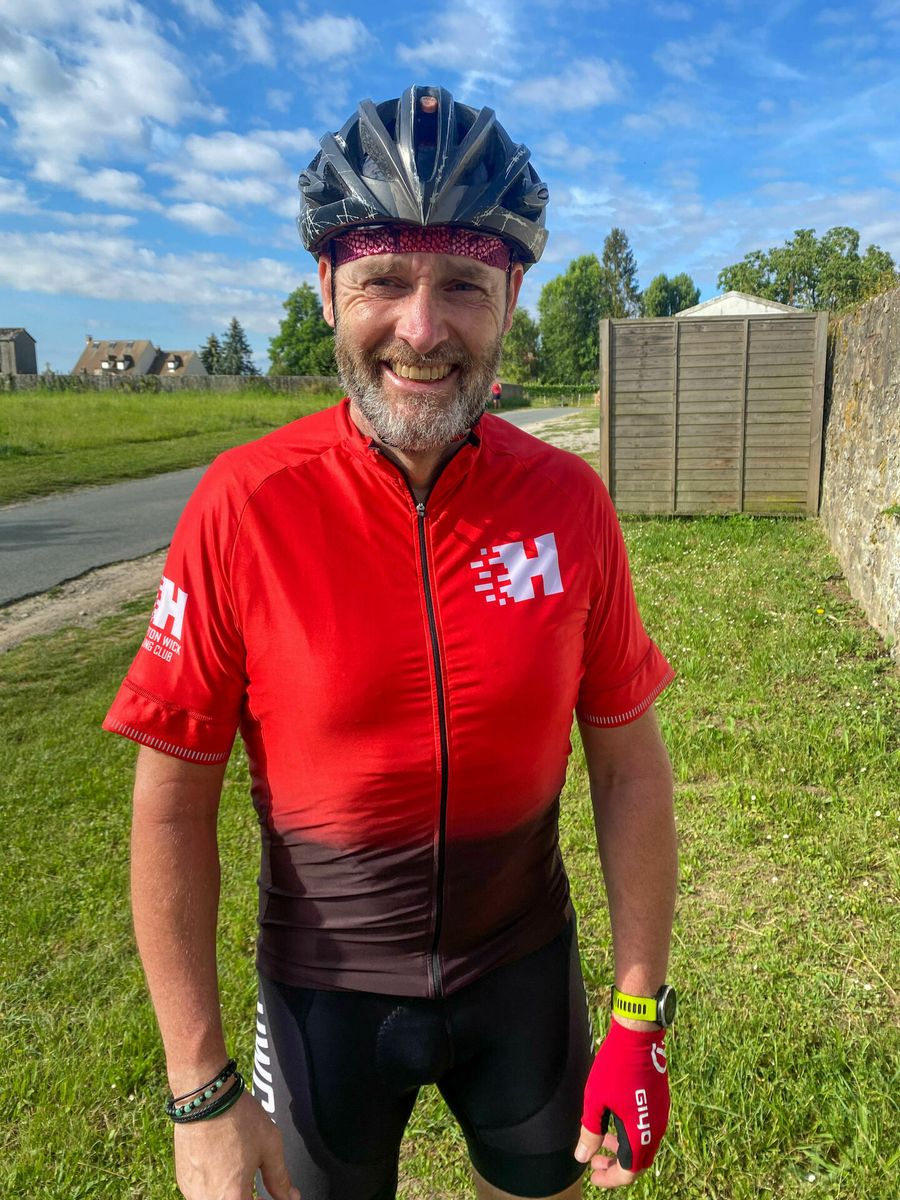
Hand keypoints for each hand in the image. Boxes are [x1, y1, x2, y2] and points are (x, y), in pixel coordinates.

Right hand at [174, 1089, 299, 1199]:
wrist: (205, 1096)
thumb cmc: (239, 1118)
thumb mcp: (269, 1146)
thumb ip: (280, 1178)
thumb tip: (291, 1197)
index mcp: (232, 1197)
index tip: (276, 1197)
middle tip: (261, 1192)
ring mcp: (192, 1191)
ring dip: (232, 1196)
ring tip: (244, 1179)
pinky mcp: (183, 1180)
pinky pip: (202, 1195)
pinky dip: (216, 1190)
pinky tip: (226, 1172)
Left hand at [576, 1019, 669, 1188]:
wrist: (638, 1037)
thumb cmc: (614, 1068)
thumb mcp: (596, 1101)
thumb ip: (590, 1132)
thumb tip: (583, 1157)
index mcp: (640, 1134)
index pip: (628, 1173)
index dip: (610, 1178)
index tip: (593, 1175)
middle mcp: (655, 1129)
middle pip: (638, 1162)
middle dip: (616, 1166)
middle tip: (595, 1161)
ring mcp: (660, 1115)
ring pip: (643, 1145)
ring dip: (623, 1150)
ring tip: (603, 1142)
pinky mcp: (660, 1102)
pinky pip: (647, 1129)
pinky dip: (631, 1135)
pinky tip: (614, 1122)